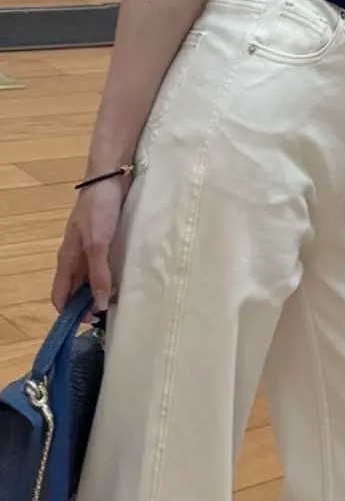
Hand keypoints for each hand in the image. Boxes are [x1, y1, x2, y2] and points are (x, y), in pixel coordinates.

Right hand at [53, 179, 127, 313]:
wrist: (111, 176)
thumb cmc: (99, 210)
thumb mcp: (97, 244)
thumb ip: (98, 274)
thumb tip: (97, 307)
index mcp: (67, 260)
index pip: (60, 297)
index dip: (70, 313)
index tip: (89, 324)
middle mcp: (77, 257)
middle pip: (78, 290)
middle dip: (90, 304)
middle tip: (111, 316)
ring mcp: (92, 247)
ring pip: (93, 278)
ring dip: (103, 290)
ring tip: (122, 301)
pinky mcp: (107, 238)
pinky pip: (107, 264)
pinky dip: (114, 275)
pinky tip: (128, 279)